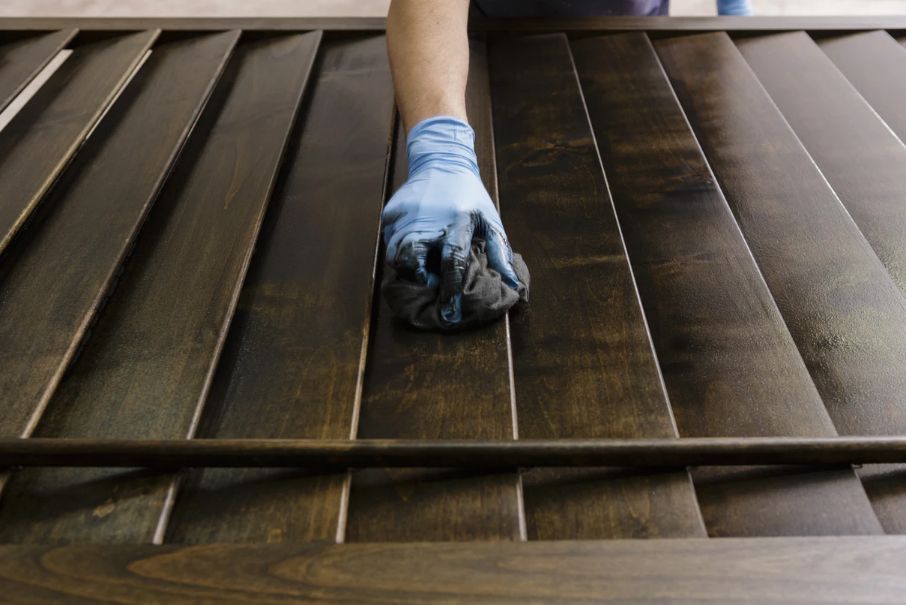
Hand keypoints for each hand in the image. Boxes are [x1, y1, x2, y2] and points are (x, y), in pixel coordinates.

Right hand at [382, 116, 520, 326]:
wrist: (442, 161)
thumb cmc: (471, 196)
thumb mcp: (490, 220)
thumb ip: (500, 253)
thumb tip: (515, 287)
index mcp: (458, 221)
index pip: (452, 260)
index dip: (450, 288)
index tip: (450, 311)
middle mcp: (428, 217)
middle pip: (411, 259)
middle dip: (418, 278)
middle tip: (430, 282)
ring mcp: (405, 213)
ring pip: (394, 252)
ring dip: (407, 266)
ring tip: (422, 265)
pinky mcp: (391, 211)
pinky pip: (388, 238)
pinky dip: (398, 247)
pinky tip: (413, 245)